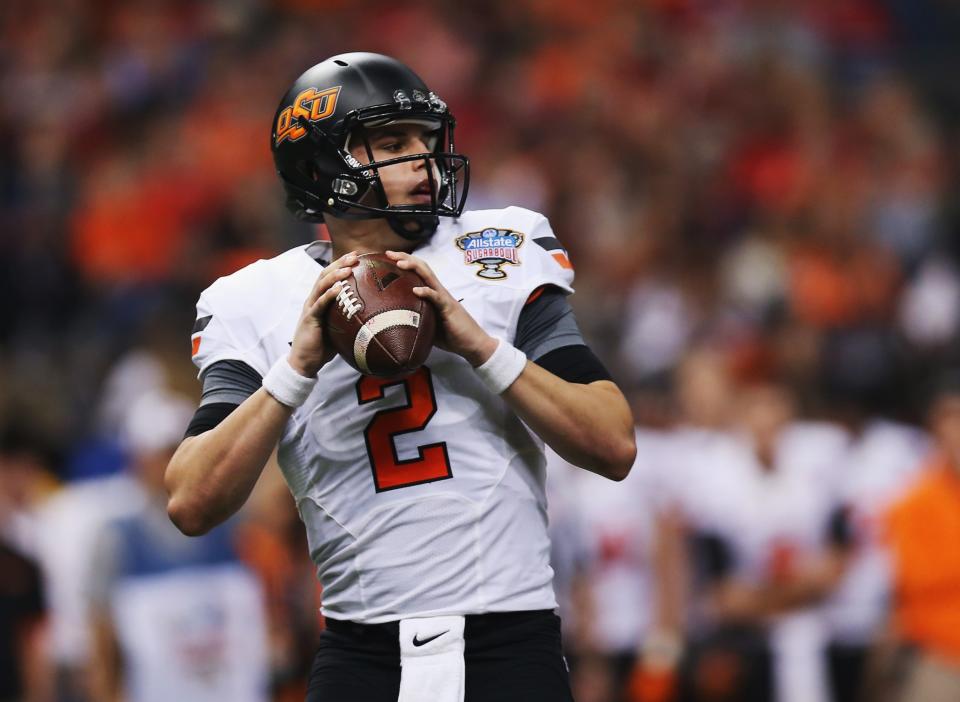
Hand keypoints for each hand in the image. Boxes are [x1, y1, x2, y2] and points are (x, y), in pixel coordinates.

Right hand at [288, 251, 358, 375]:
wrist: (305, 362)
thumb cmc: (323, 345)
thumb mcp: (339, 327)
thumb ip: (349, 317)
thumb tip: (374, 314)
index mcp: (320, 299)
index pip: (330, 276)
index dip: (342, 264)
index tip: (357, 256)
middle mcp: (314, 299)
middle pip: (325, 275)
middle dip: (340, 263)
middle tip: (355, 255)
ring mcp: (310, 308)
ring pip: (321, 285)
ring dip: (335, 275)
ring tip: (348, 268)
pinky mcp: (310, 319)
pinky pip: (320, 304)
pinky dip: (329, 294)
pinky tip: (339, 288)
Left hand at [385, 250, 497, 365]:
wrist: (473, 343)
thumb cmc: (451, 335)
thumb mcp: (428, 324)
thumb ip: (415, 319)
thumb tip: (395, 323)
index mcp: (433, 293)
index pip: (419, 271)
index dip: (405, 260)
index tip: (388, 256)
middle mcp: (438, 291)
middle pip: (422, 267)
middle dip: (405, 258)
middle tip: (389, 253)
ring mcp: (444, 298)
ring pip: (428, 277)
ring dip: (414, 268)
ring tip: (399, 264)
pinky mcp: (448, 308)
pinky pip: (437, 298)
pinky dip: (427, 292)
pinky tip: (416, 290)